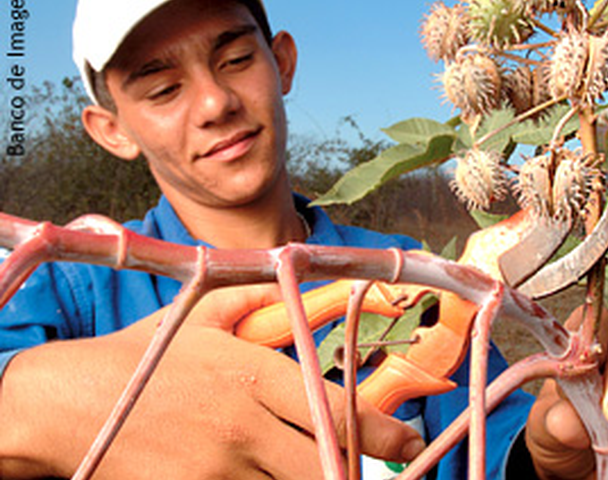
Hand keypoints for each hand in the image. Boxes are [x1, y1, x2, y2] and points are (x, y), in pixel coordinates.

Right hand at [0, 285, 424, 478]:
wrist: (65, 404)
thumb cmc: (140, 358)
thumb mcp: (199, 315)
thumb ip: (253, 301)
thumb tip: (296, 282)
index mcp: (250, 374)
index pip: (330, 409)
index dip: (378, 431)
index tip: (407, 442)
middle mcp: (241, 426)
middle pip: (320, 466)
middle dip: (351, 471)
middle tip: (366, 468)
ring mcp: (216, 470)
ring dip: (303, 476)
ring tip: (299, 459)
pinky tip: (256, 469)